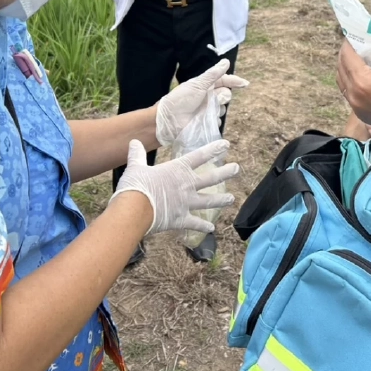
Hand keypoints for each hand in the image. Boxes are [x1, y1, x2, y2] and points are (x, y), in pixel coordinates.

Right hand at [111, 139, 238, 234]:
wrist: (134, 210)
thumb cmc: (135, 186)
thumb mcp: (135, 167)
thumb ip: (137, 155)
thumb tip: (133, 142)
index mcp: (178, 170)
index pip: (199, 156)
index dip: (213, 150)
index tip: (226, 145)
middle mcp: (187, 185)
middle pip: (211, 178)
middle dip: (225, 173)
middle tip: (237, 168)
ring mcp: (186, 203)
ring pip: (208, 201)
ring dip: (221, 200)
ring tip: (232, 199)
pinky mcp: (181, 219)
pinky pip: (195, 223)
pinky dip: (203, 226)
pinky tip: (212, 228)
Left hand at [155, 59, 247, 146]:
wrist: (169, 120)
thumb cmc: (180, 99)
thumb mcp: (197, 84)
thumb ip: (213, 74)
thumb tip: (226, 62)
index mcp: (206, 86)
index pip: (224, 81)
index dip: (234, 81)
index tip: (244, 84)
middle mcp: (208, 97)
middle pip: (226, 95)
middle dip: (223, 96)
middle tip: (215, 99)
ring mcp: (208, 111)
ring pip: (223, 108)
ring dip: (217, 109)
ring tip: (205, 111)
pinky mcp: (207, 123)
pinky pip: (217, 121)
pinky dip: (213, 120)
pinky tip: (205, 121)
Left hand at [336, 41, 370, 136]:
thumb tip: (364, 48)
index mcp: (361, 81)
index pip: (347, 56)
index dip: (348, 43)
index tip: (351, 35)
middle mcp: (354, 96)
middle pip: (341, 70)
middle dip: (346, 56)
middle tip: (354, 46)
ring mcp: (356, 108)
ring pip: (343, 84)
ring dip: (347, 70)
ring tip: (357, 61)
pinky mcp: (362, 116)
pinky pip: (350, 96)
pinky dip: (352, 84)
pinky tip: (362, 78)